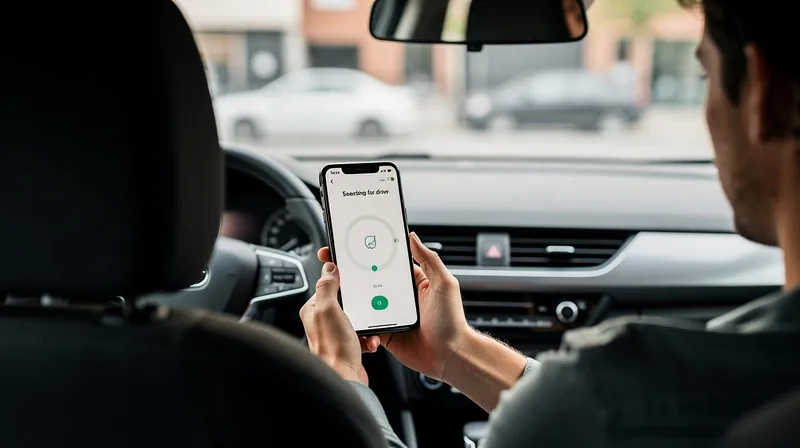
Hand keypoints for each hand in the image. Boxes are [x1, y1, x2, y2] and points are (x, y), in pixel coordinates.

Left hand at [299, 262, 377, 385]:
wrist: (345, 379)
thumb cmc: (333, 349)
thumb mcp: (329, 310)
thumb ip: (327, 286)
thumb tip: (328, 268)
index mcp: (313, 311)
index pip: (327, 286)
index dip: (341, 283)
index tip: (353, 279)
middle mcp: (322, 322)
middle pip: (345, 302)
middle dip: (360, 306)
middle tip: (366, 306)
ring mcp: (335, 335)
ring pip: (357, 319)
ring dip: (367, 324)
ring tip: (368, 329)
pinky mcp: (347, 346)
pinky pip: (363, 335)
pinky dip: (370, 338)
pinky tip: (370, 342)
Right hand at [318, 232, 472, 381]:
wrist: (450, 356)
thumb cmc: (452, 321)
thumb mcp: (443, 284)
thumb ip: (429, 260)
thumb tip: (412, 237)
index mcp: (412, 282)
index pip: (387, 263)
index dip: (370, 254)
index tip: (351, 245)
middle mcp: (399, 297)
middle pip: (370, 281)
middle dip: (351, 273)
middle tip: (332, 265)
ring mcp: (390, 316)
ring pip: (364, 303)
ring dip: (351, 298)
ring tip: (336, 290)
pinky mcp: (385, 333)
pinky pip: (366, 326)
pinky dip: (358, 323)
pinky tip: (351, 318)